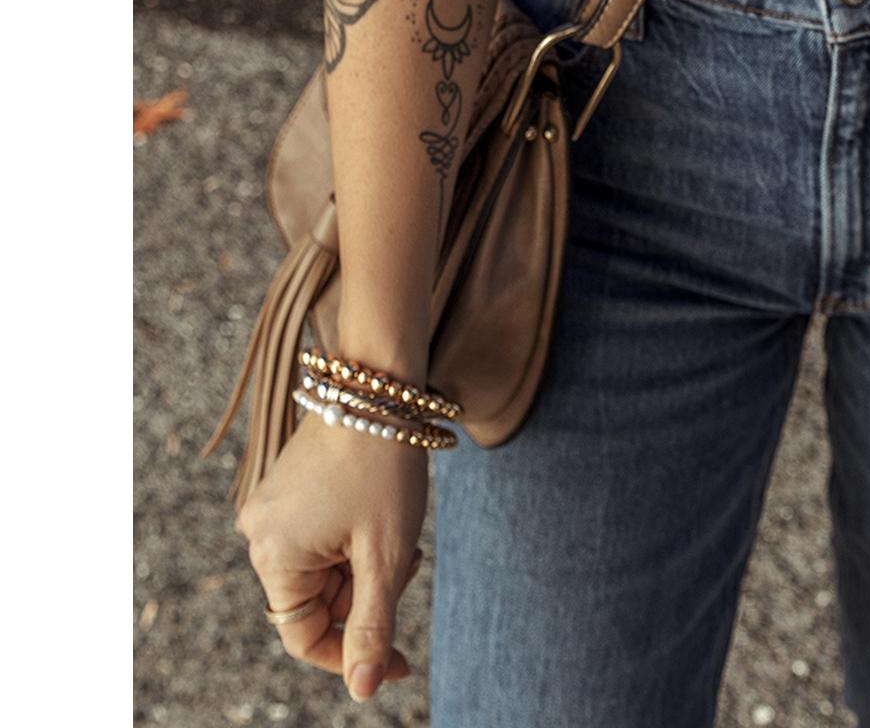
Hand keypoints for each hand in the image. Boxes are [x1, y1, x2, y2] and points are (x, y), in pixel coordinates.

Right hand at [234, 403, 429, 702]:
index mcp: (272, 555)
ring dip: (363, 565)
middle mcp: (260, 534)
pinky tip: (379, 514)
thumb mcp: (385, 554)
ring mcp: (272, 508)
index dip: (352, 654)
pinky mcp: (289, 488)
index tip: (402, 660)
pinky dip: (353, 540)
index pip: (304, 636)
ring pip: (323, 570)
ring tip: (396, 531)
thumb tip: (364, 689)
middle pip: (316, 602)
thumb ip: (372, 626)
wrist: (377, 383)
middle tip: (407, 560)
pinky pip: (320, 538)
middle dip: (365, 593)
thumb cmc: (382, 466)